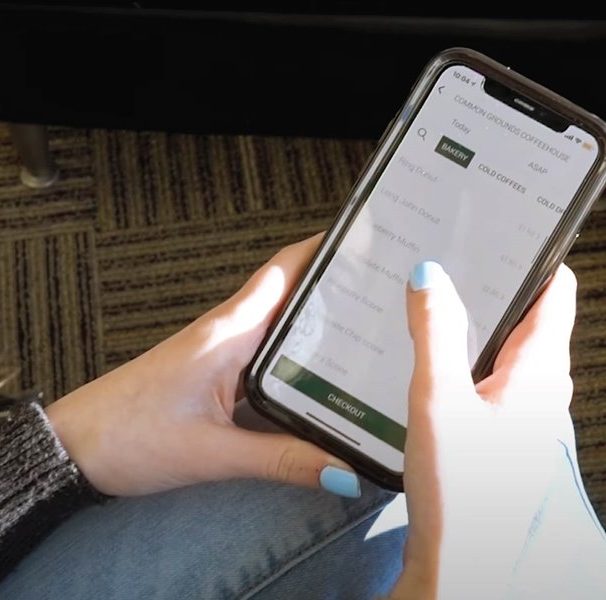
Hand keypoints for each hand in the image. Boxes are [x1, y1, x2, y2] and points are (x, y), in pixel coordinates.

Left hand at [45, 233, 358, 496]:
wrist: (74, 448)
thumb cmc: (127, 437)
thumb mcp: (211, 454)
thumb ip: (281, 460)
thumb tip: (346, 470)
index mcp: (227, 333)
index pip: (284, 271)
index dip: (327, 248)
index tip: (372, 238)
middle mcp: (225, 334)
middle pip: (291, 297)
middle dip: (340, 290)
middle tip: (394, 296)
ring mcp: (218, 355)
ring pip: (279, 331)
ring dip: (320, 330)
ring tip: (377, 339)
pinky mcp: (210, 378)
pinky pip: (263, 362)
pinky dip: (295, 364)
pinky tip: (322, 386)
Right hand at [390, 261, 575, 598]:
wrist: (464, 563)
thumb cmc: (464, 492)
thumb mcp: (439, 400)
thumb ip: (435, 333)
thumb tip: (429, 274)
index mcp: (538, 374)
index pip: (553, 294)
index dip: (532, 257)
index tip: (502, 230)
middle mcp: (540, 393)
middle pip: (527, 320)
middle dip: (495, 287)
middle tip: (453, 259)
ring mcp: (522, 417)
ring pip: (505, 352)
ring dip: (476, 325)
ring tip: (433, 303)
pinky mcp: (499, 438)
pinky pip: (487, 381)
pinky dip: (464, 360)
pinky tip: (428, 364)